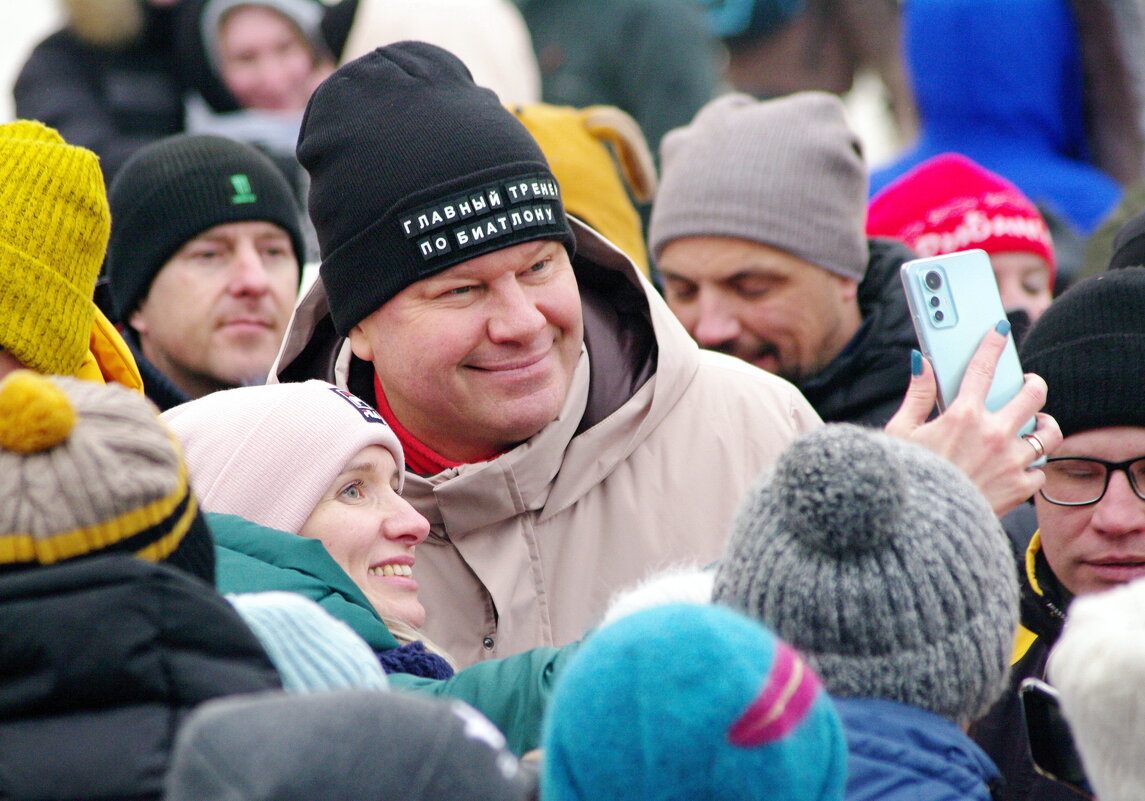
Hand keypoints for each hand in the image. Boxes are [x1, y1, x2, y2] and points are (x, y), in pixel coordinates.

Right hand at [885, 323, 1062, 516]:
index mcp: (962, 416)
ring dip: (1043, 425)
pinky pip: (1041, 470)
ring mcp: (1012, 462)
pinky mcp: (1020, 488)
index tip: (999, 331)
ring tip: (1034, 425)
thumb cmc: (906, 479)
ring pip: (1049, 432)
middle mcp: (994, 434)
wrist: (922, 526)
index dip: (992, 344)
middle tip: (1026, 385)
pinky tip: (1019, 465)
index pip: (982, 368)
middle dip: (1033, 384)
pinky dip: (1032, 466)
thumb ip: (915, 395)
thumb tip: (918, 363)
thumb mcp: (900, 433)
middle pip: (1033, 395)